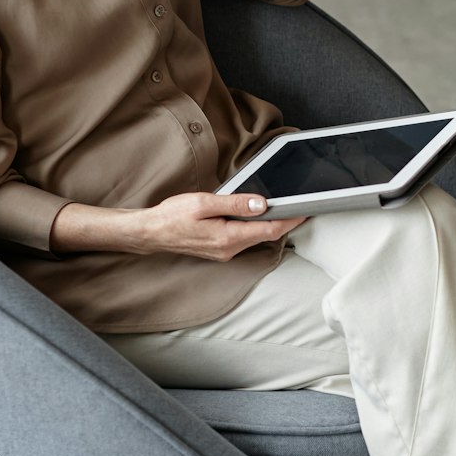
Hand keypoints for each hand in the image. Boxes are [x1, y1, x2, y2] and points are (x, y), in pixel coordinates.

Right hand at [132, 192, 305, 261]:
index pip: (269, 230)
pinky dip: (255, 227)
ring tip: (284, 209)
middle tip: (300, 206)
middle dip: (284, 221)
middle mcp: (229, 249)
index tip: (305, 210)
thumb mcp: (204, 203)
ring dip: (270, 224)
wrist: (150, 233)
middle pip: (266, 235)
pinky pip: (245, 238)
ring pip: (256, 237)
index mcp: (227, 237)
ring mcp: (225, 252)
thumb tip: (261, 204)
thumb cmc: (171, 216)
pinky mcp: (220, 249)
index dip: (290, 220)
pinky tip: (258, 216)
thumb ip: (234, 204)